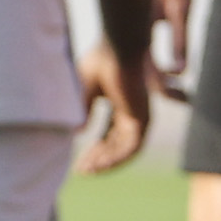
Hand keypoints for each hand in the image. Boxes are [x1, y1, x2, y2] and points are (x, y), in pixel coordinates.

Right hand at [76, 39, 152, 172]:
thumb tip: (76, 132)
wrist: (118, 48)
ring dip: (106, 162)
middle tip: (81, 171)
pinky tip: (99, 165)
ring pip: (124, 150)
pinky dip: (116, 158)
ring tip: (88, 171)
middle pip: (115, 145)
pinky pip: (131, 147)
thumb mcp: (85, 91)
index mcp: (120, 104)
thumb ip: (83, 111)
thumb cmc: (101, 62)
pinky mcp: (143, 118)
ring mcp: (139, 116)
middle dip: (97, 159)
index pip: (108, 134)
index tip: (79, 162)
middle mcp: (132, 112)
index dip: (94, 149)